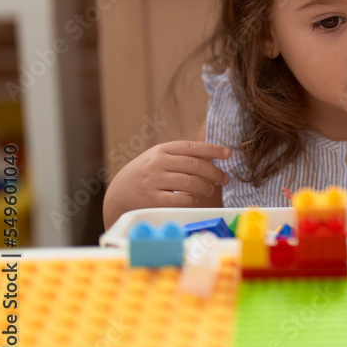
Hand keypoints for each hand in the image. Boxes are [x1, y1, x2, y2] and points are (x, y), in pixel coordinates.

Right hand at [103, 141, 230, 227]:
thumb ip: (181, 155)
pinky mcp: (151, 199)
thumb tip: (212, 154)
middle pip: (195, 165)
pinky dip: (191, 198)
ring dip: (205, 186)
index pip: (193, 147)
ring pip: (189, 182)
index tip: (228, 154)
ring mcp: (153, 181)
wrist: (118, 194)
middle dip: (214, 172)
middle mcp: (158, 163)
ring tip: (210, 189)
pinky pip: (178, 198)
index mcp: (162, 150)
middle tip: (224, 179)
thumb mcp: (159, 158)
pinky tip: (195, 199)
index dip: (213, 149)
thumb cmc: (145, 174)